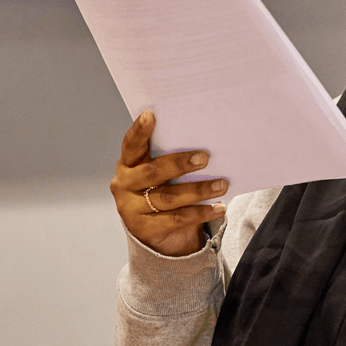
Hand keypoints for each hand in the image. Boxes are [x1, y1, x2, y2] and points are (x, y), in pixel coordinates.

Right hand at [111, 111, 227, 256]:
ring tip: (222, 184)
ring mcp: (131, 209)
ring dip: (198, 190)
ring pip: (168, 198)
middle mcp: (124, 184)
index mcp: (127, 163)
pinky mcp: (144, 229)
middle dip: (179, 164)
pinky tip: (219, 208)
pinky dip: (201, 213)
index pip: (130, 144)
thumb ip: (170, 157)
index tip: (151, 115)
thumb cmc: (161, 187)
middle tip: (205, 157)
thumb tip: (205, 143)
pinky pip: (177, 220)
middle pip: (152, 172)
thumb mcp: (160, 172)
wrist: (153, 229)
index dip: (139, 130)